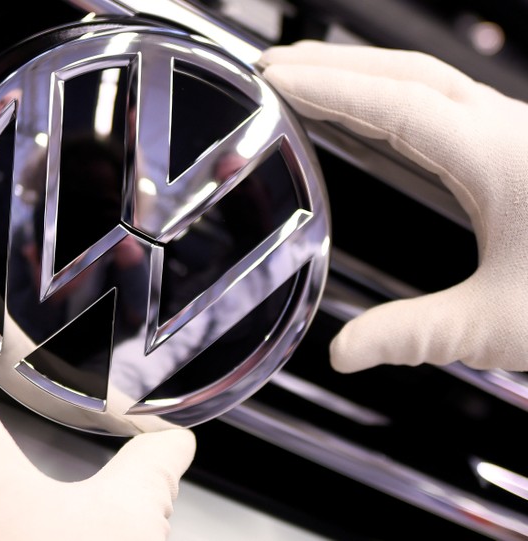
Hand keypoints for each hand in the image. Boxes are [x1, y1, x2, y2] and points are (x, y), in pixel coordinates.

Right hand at [260, 40, 527, 372]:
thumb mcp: (498, 323)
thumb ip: (414, 334)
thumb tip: (345, 351)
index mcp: (495, 159)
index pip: (393, 107)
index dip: (328, 89)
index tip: (278, 79)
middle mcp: (505, 130)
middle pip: (405, 73)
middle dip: (334, 64)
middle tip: (276, 64)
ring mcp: (514, 131)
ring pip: (427, 80)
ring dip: (364, 72)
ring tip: (310, 77)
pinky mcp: (517, 145)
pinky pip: (444, 100)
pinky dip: (394, 93)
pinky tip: (375, 113)